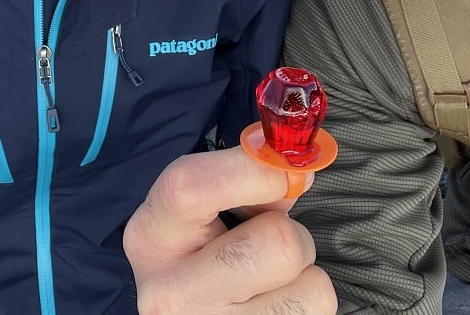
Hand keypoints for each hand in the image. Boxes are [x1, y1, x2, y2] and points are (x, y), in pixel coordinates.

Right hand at [125, 147, 337, 312]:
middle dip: (292, 233)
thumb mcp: (202, 214)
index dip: (253, 171)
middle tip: (273, 242)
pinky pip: (318, 313)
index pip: (191, 187)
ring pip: (310, 286)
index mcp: (152, 236)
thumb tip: (297, 170)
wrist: (195, 314)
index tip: (281, 168)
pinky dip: (309, 302)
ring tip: (272, 278)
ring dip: (305, 274)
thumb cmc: (204, 255)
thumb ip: (249, 182)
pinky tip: (275, 302)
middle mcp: (172, 292)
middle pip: (276, 243)